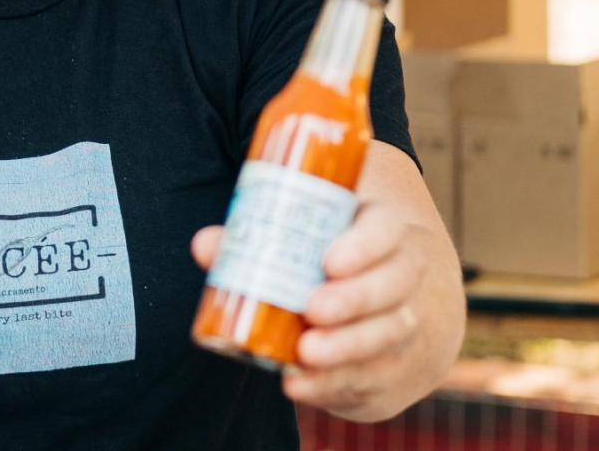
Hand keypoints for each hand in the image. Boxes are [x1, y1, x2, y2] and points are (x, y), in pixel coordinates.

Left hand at [192, 200, 430, 419]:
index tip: (328, 261)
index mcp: (379, 232)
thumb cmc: (323, 266)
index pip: (386, 229)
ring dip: (347, 347)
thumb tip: (206, 246)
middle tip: (312, 309)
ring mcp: (406, 325)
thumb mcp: (299, 243)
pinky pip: (375, 378)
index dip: (364, 245)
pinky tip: (302, 383)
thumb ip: (251, 240)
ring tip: (305, 352)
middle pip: (394, 285)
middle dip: (354, 299)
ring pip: (389, 335)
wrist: (381, 313)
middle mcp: (402, 276)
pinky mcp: (395, 371)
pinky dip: (336, 384)